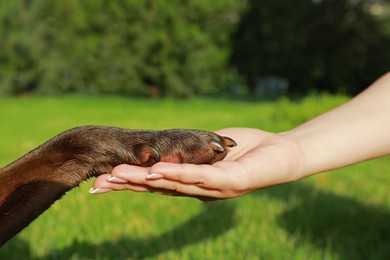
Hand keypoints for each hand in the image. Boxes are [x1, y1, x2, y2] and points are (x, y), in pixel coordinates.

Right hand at [90, 128, 305, 198]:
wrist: (284, 153)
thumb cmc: (246, 150)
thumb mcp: (210, 149)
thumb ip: (188, 154)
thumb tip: (165, 153)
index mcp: (194, 182)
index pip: (157, 183)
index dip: (129, 182)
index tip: (102, 179)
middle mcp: (200, 190)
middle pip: (158, 188)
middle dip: (127, 186)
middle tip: (97, 184)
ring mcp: (214, 188)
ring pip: (174, 184)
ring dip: (145, 181)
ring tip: (118, 177)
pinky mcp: (230, 181)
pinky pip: (200, 176)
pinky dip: (177, 173)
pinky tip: (156, 171)